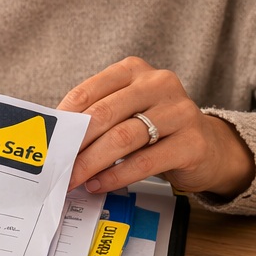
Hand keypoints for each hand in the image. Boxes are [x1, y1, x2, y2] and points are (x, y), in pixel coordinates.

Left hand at [59, 56, 254, 199]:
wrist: (207, 146)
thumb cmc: (153, 128)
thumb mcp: (125, 112)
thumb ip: (95, 117)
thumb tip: (54, 139)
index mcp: (134, 70)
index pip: (89, 91)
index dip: (65, 118)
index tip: (48, 140)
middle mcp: (158, 84)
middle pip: (104, 115)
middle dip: (76, 144)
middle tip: (57, 166)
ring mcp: (179, 111)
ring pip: (124, 137)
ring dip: (92, 162)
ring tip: (75, 178)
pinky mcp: (193, 142)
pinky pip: (146, 161)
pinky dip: (117, 175)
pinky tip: (100, 184)